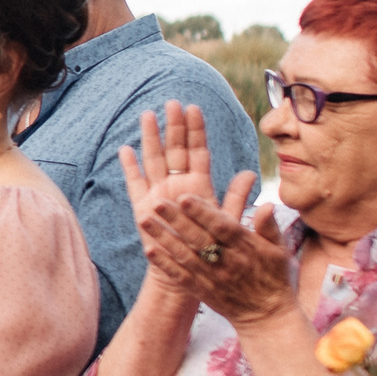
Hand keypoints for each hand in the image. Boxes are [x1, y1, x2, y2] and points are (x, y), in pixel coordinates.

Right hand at [119, 103, 222, 284]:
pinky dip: (129, 167)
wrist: (190, 272)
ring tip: (148, 115)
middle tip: (171, 103)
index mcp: (199, 185)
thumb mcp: (226, 221)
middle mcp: (177, 185)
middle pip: (174, 149)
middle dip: (173, 126)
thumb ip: (236, 197)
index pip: (197, 151)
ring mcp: (159, 194)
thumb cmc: (211, 249)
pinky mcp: (143, 207)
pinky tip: (125, 150)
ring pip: (154, 159)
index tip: (194, 108)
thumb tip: (251, 174)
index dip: (196, 130)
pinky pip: (135, 183)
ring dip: (150, 138)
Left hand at [141, 177, 287, 327]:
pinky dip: (164, 264)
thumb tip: (266, 205)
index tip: (185, 198)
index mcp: (245, 247)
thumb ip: (269, 226)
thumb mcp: (279, 250)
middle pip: (199, 239)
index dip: (203, 212)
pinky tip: (149, 250)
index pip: (222, 226)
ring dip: (164, 238)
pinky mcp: (202, 291)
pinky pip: (181, 277)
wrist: (266, 316)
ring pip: (185, 256)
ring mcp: (212, 278)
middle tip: (157, 203)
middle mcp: (226, 262)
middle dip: (177, 221)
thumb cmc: (274, 276)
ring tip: (144, 220)